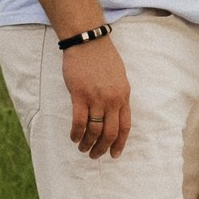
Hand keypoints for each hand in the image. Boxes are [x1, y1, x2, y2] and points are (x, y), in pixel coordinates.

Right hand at [62, 32, 132, 158]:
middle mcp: (112, 100)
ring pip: (94, 131)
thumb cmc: (103, 58)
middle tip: (94, 155)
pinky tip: (74, 137)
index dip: (119, 143)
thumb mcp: (119, 78)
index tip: (114, 154)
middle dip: (102, 148)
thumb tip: (113, 115)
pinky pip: (80, 122)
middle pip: (110, 133)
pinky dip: (76, 133)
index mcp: (124, 96)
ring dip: (87, 143)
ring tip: (82, 148)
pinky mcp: (80, 95)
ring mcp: (96, 98)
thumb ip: (118, 96)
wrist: (88, 42)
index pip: (125, 126)